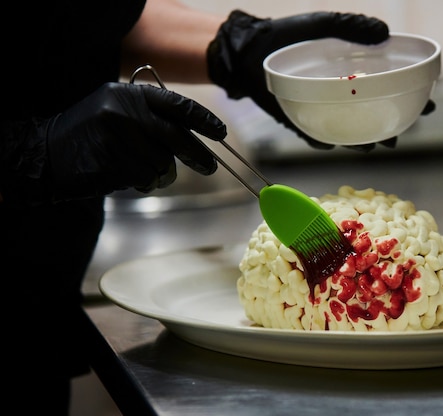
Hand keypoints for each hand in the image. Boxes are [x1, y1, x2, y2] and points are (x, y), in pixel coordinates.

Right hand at [43, 82, 225, 200]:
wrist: (47, 152)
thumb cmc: (91, 132)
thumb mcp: (118, 109)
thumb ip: (152, 116)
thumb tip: (194, 136)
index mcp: (129, 94)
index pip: (176, 104)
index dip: (203, 120)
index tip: (220, 133)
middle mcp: (125, 112)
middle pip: (176, 137)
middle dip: (197, 155)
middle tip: (209, 167)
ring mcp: (118, 138)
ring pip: (163, 163)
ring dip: (159, 173)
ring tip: (139, 168)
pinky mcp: (113, 164)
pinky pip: (146, 179)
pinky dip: (143, 182)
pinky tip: (125, 174)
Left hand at [208, 10, 408, 150]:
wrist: (245, 52)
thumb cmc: (285, 35)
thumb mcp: (322, 25)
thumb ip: (351, 25)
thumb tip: (384, 32)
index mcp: (352, 70)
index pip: (389, 85)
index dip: (412, 95)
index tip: (428, 105)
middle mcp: (341, 92)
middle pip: (375, 113)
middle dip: (392, 126)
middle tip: (401, 134)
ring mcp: (323, 108)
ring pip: (351, 130)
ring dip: (364, 141)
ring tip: (376, 144)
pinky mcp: (301, 120)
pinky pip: (317, 135)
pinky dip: (325, 141)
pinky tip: (334, 144)